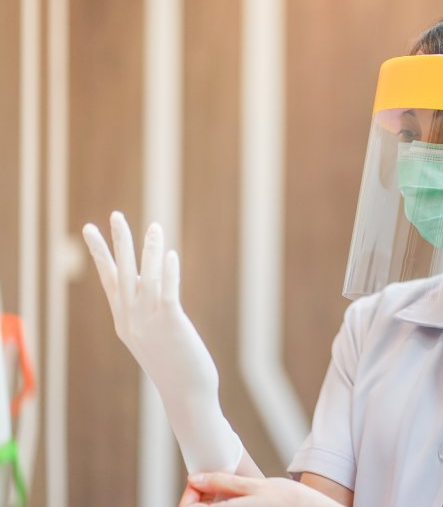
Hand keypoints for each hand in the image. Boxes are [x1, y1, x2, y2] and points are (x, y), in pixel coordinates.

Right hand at [83, 211, 241, 472]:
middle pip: (121, 273)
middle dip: (117, 243)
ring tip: (154, 226)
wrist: (187, 393)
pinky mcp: (170, 323)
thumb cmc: (175, 366)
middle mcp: (131, 319)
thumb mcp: (154, 337)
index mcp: (124, 321)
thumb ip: (148, 312)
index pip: (110, 279)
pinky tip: (170, 254)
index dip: (101, 253)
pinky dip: (167, 271)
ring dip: (150, 250)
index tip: (90, 229)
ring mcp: (149, 322)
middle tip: (115, 215)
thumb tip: (150, 287)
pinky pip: (167, 291)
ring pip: (145, 277)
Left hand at [179, 473, 344, 506]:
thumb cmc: (285, 498)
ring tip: (222, 491)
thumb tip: (194, 478)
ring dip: (209, 503)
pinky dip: (222, 506)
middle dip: (198, 500)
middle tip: (207, 484)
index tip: (198, 482)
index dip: (189, 496)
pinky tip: (233, 500)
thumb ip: (222, 482)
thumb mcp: (254, 485)